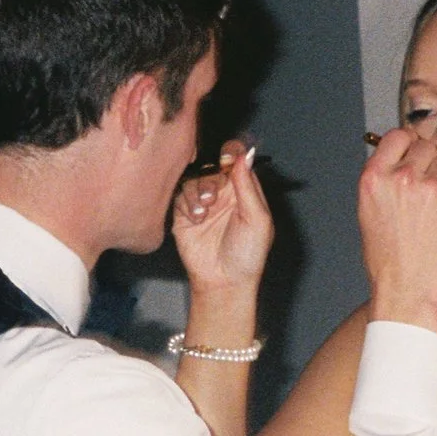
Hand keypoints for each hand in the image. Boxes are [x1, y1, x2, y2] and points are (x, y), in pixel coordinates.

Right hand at [173, 140, 271, 305]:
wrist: (223, 281)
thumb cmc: (248, 254)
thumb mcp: (257, 220)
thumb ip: (249, 187)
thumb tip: (244, 155)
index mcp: (244, 190)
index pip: (236, 159)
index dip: (231, 154)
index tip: (227, 162)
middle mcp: (223, 192)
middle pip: (211, 166)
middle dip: (211, 178)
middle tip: (213, 198)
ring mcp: (202, 202)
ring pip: (193, 178)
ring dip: (198, 191)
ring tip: (204, 212)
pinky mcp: (183, 213)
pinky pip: (179, 194)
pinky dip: (186, 203)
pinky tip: (195, 219)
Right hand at [357, 127, 436, 330]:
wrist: (408, 291)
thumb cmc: (387, 261)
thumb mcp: (370, 214)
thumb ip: (384, 182)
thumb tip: (400, 161)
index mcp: (374, 178)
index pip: (396, 136)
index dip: (407, 144)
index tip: (412, 153)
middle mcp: (401, 177)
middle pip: (424, 144)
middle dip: (427, 159)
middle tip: (426, 184)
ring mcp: (430, 187)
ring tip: (434, 206)